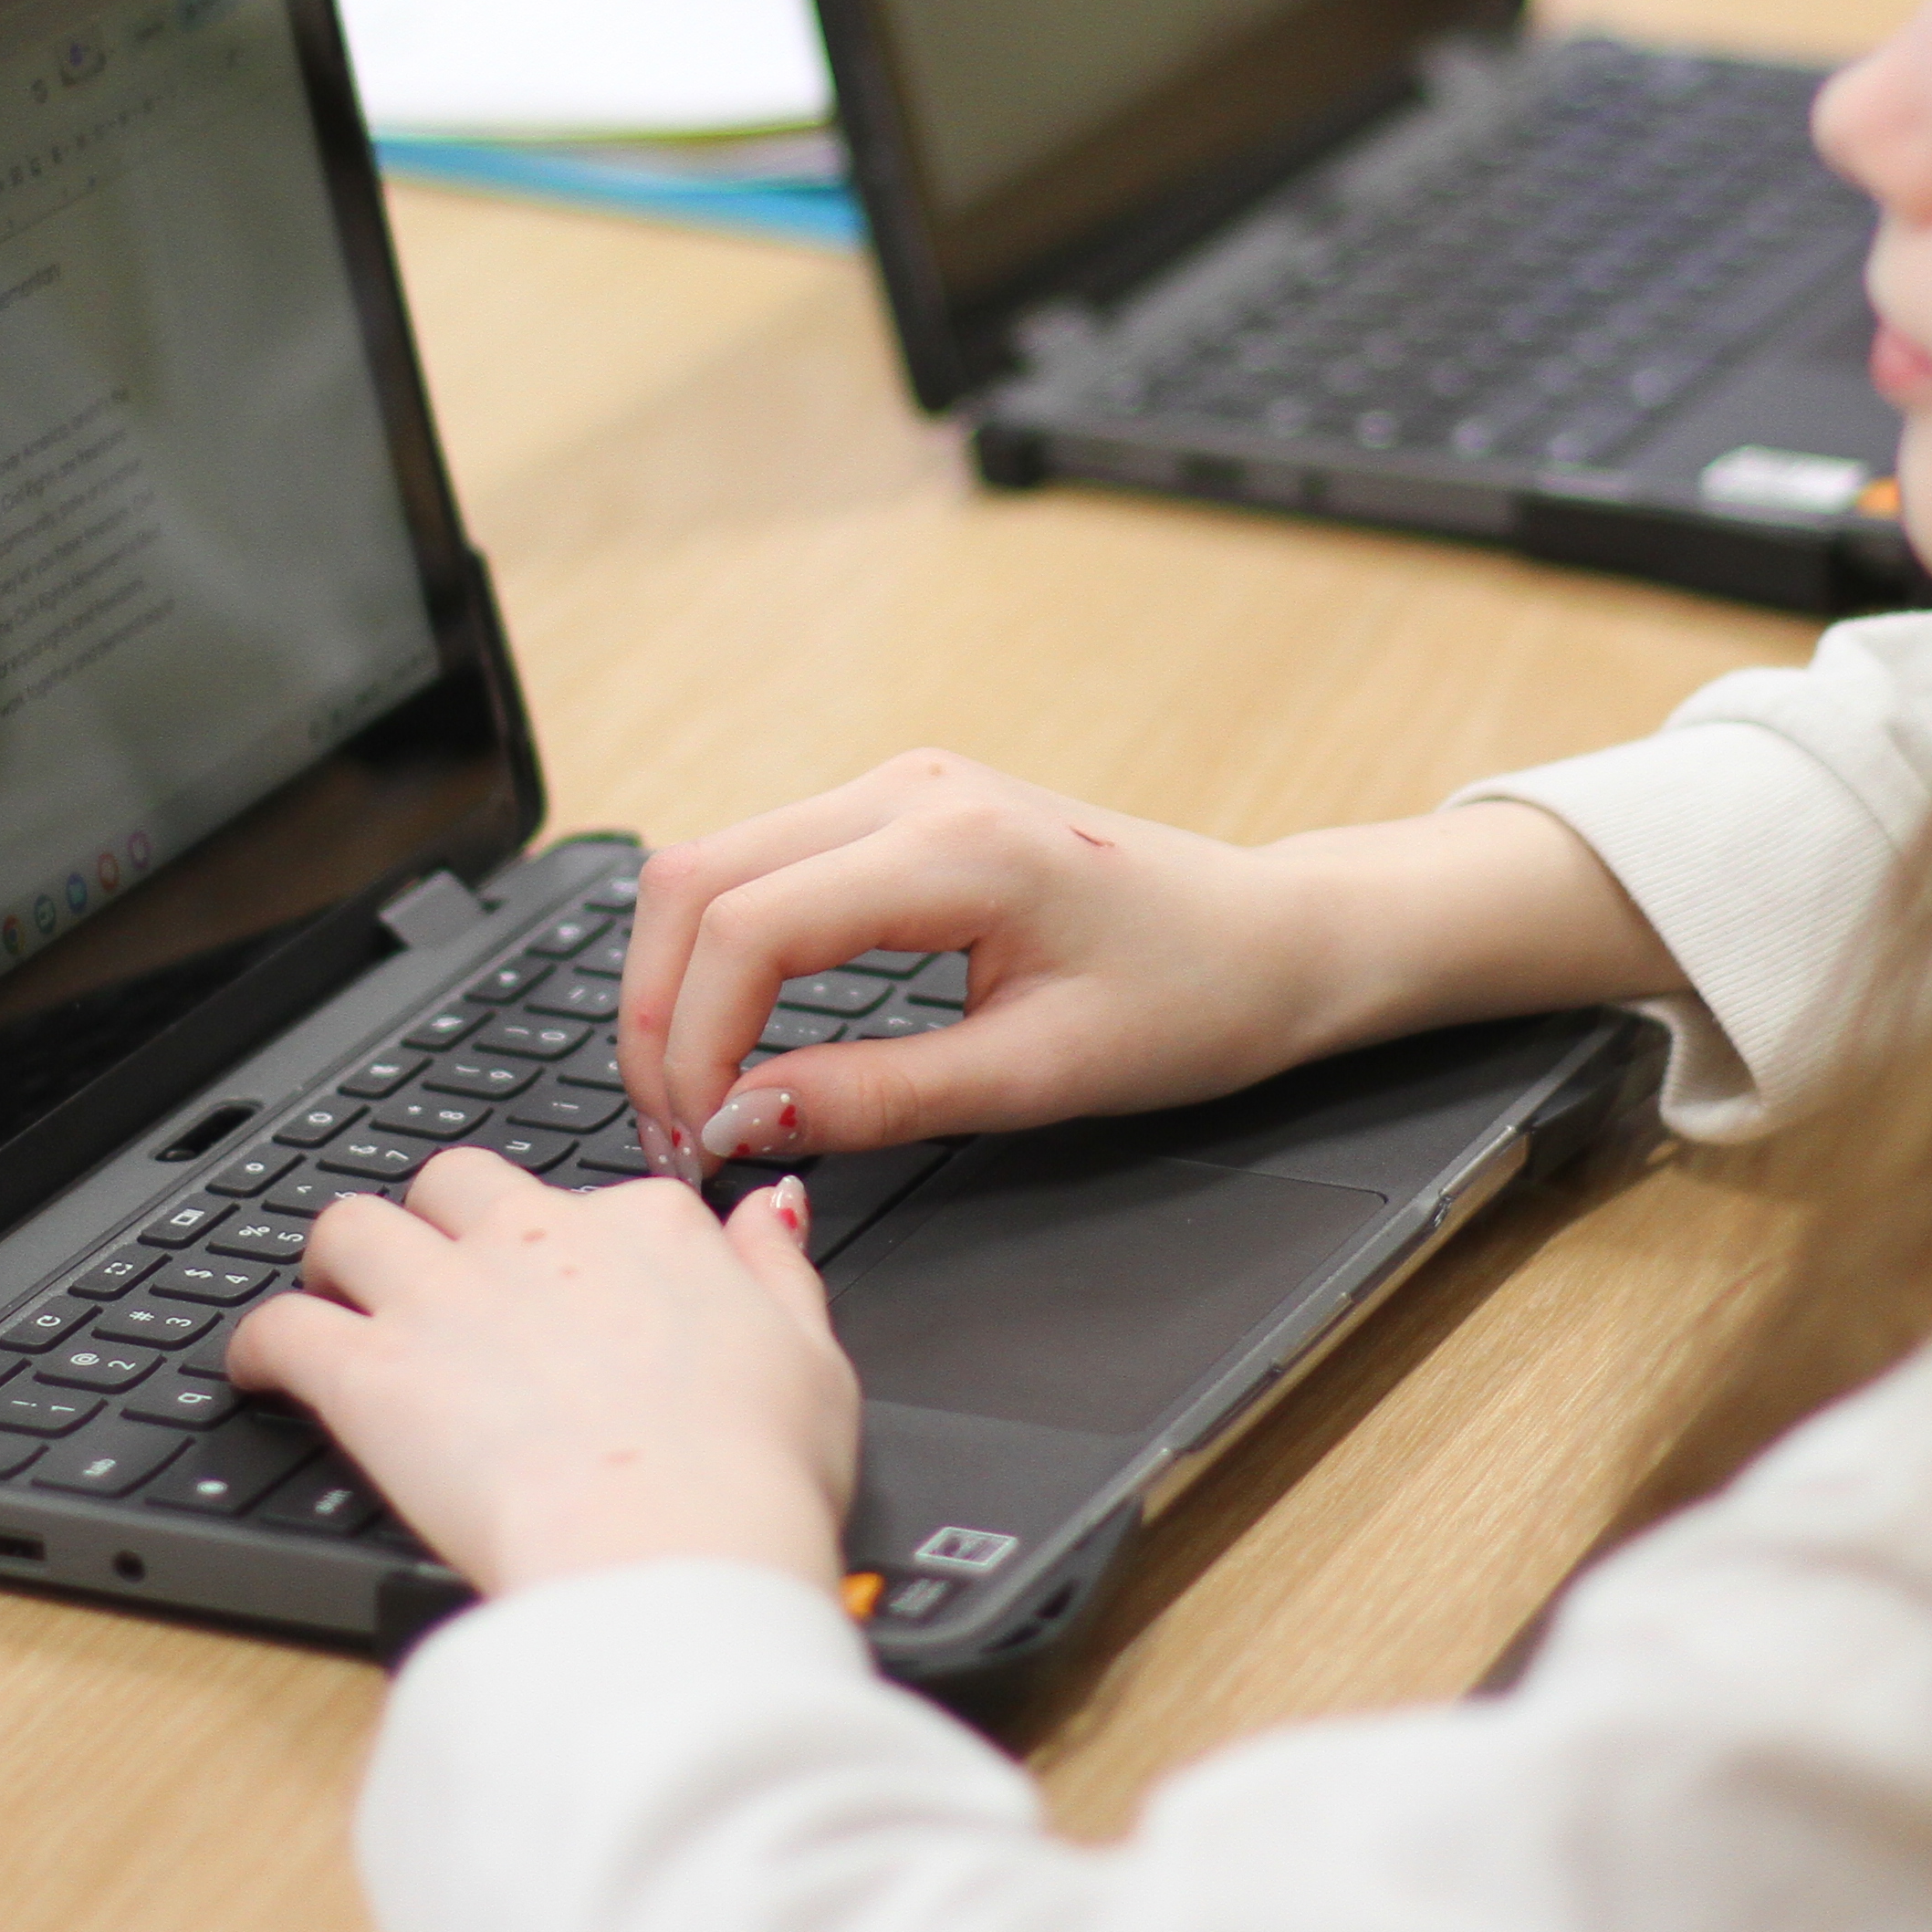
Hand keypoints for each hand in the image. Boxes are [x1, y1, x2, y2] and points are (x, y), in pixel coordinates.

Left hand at [227, 1152, 854, 1593]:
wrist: (672, 1548)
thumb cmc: (750, 1477)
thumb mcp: (814, 1359)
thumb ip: (778, 1271)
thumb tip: (772, 1211)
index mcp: (648, 1230)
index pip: (596, 1196)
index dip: (572, 1244)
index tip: (567, 1286)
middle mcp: (539, 1240)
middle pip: (454, 1182)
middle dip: (435, 1218)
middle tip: (434, 1275)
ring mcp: (447, 1299)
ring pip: (352, 1225)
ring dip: (337, 1259)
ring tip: (335, 1299)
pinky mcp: (372, 1373)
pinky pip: (280, 1325)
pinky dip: (257, 1345)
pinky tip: (259, 1372)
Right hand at [618, 756, 1686, 1174]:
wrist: (1276, 939)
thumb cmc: (1193, 1001)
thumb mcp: (1040, 1079)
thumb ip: (878, 1098)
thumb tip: (743, 1123)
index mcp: (955, 845)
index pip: (749, 926)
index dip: (692, 1044)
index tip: (699, 1144)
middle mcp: (913, 788)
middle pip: (697, 880)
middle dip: (656, 1013)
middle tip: (676, 1136)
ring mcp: (900, 786)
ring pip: (711, 865)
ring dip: (677, 980)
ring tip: (697, 1101)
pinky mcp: (898, 809)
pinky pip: (760, 865)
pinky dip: (719, 952)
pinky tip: (733, 1040)